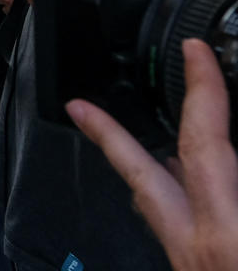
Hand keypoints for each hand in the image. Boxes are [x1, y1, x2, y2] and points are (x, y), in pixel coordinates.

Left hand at [69, 39, 237, 270]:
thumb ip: (237, 172)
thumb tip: (224, 148)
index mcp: (225, 233)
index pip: (204, 143)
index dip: (202, 91)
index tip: (194, 52)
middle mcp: (195, 248)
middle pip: (142, 176)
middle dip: (111, 135)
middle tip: (79, 107)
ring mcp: (189, 263)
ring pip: (153, 205)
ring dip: (143, 166)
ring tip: (127, 136)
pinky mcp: (194, 270)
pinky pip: (175, 227)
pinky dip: (176, 199)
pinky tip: (187, 189)